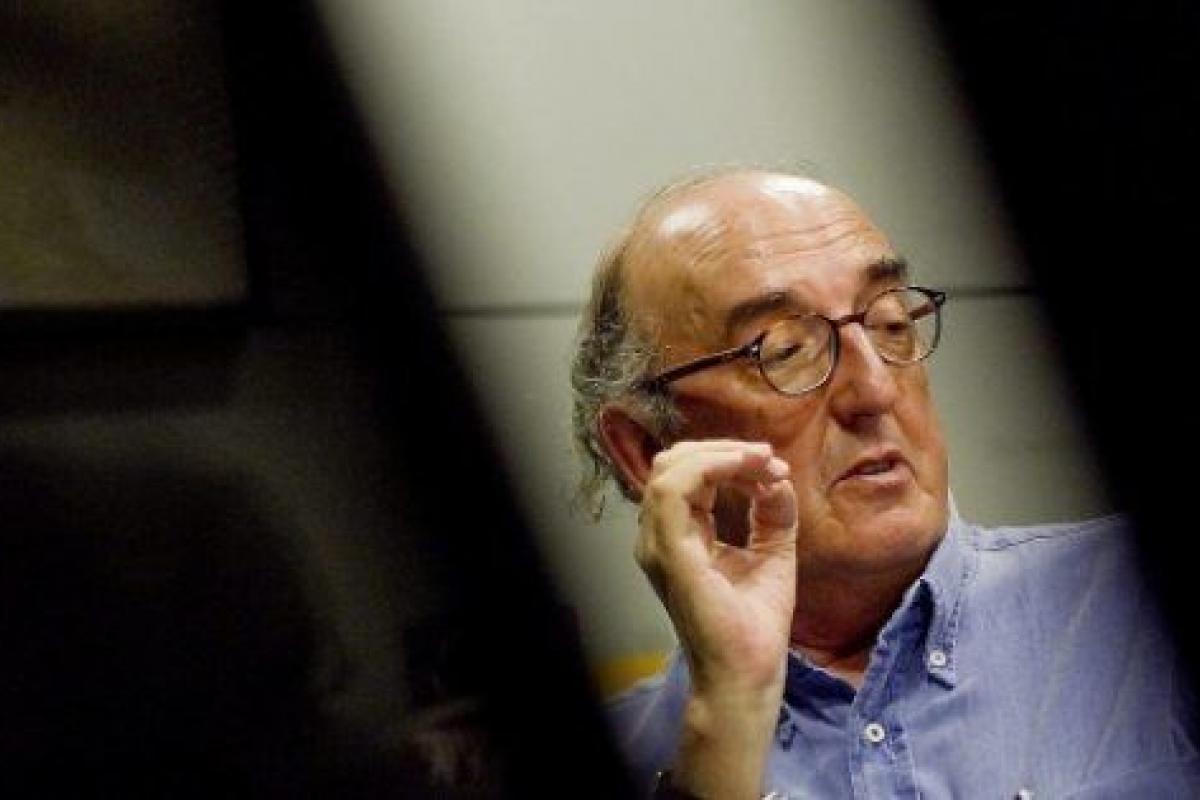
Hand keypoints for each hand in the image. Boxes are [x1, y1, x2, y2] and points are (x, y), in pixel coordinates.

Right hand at [636, 440, 796, 797]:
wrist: (748, 671)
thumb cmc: (754, 624)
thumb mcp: (772, 552)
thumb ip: (772, 512)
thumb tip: (777, 476)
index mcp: (678, 536)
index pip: (688, 476)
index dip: (728, 458)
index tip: (774, 465)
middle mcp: (659, 537)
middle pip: (673, 464)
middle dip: (723, 449)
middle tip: (768, 458)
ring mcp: (658, 544)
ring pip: (669, 468)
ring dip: (720, 454)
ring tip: (762, 461)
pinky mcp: (670, 551)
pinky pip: (674, 490)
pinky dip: (711, 467)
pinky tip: (746, 470)